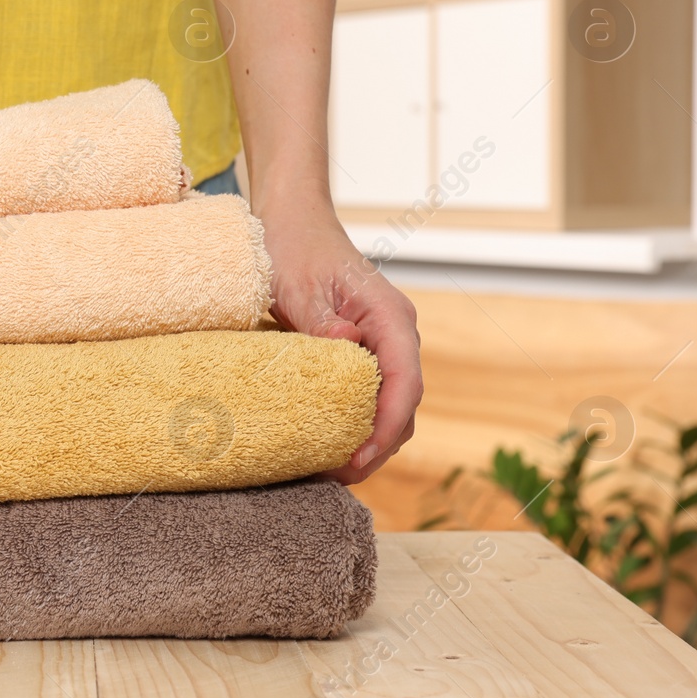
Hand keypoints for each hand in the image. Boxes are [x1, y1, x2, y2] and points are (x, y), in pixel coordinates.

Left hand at [260, 206, 421, 483]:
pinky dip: (356, 423)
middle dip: (378, 446)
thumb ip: (322, 317)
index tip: (358, 459)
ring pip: (390, 405)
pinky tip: (326, 442)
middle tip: (337, 477)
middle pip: (404, 404)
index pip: (405, 382)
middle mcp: (396, 333)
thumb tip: (347, 344)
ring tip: (330, 470)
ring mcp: (383, 343)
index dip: (386, 427)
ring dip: (368, 439)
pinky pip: (370, 394)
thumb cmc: (294, 245)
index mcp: (389, 316)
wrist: (291, 220)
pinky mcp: (364, 351)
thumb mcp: (299, 281)